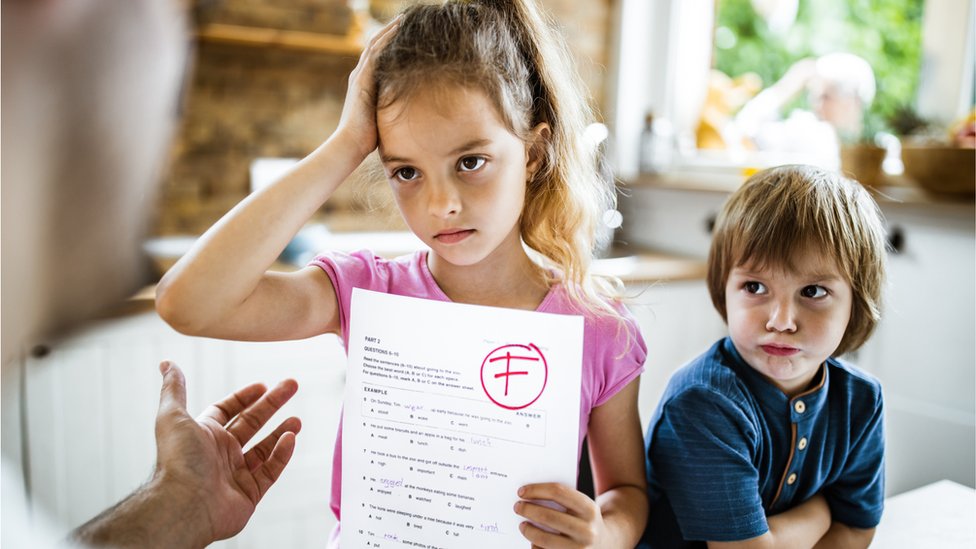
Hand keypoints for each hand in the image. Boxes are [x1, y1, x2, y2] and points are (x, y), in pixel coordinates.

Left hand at [154, 360, 300, 542]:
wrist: (184, 505)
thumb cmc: (177, 461)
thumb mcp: (172, 416)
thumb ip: (174, 389)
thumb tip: (167, 364)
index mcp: (204, 435)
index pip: (228, 411)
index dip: (245, 397)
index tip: (263, 385)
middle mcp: (220, 454)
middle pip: (252, 423)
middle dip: (272, 404)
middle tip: (292, 386)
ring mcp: (235, 474)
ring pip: (264, 449)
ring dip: (281, 431)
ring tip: (297, 420)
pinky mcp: (249, 494)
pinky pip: (270, 471)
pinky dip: (282, 455)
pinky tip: (290, 439)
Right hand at [335, 16, 400, 158]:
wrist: (350, 143)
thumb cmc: (365, 138)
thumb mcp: (380, 119)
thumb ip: (387, 111)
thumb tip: (403, 116)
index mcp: (363, 85)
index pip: (375, 58)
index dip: (387, 45)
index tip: (401, 35)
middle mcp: (359, 77)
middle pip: (374, 47)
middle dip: (388, 33)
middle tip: (402, 20)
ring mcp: (359, 77)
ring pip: (374, 46)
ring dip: (388, 31)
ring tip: (401, 20)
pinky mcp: (362, 80)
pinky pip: (374, 54)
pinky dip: (385, 41)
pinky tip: (396, 31)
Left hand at [514, 483, 608, 548]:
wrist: (606, 543)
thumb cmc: (586, 520)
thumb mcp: (583, 506)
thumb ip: (563, 499)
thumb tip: (530, 495)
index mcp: (589, 509)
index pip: (558, 492)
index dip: (537, 489)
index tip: (522, 491)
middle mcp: (587, 530)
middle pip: (548, 516)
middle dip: (528, 510)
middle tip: (518, 507)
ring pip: (544, 539)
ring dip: (528, 530)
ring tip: (522, 525)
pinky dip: (536, 546)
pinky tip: (534, 540)